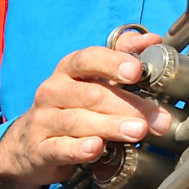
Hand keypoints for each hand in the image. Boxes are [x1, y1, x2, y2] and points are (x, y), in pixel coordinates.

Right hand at [0, 30, 172, 188]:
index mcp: (69, 69)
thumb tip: (153, 40)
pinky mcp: (39, 149)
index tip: (137, 71)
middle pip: (92, 94)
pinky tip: (97, 148)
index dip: (113, 62)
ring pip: (78, 121)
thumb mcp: (95, 78)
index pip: (89, 59)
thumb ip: (124, 56)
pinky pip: (60, 148)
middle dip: (129, 106)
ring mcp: (44, 120)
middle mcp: (53, 90)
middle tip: (157, 118)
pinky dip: (79, 149)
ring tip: (138, 131)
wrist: (31, 144)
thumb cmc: (74, 104)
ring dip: (111, 126)